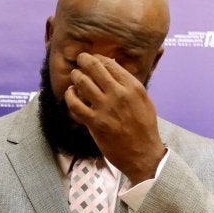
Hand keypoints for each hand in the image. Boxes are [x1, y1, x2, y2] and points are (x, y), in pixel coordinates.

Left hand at [64, 53, 165, 184]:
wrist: (143, 154)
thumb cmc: (144, 127)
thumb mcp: (144, 100)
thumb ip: (129, 84)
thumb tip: (113, 67)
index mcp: (133, 87)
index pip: (110, 64)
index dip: (98, 58)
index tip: (93, 58)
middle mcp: (119, 94)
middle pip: (94, 68)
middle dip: (84, 60)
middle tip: (79, 59)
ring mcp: (105, 108)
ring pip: (82, 82)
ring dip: (76, 76)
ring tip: (74, 76)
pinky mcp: (94, 122)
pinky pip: (74, 104)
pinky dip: (69, 96)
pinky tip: (70, 93)